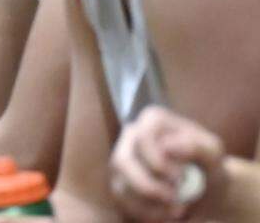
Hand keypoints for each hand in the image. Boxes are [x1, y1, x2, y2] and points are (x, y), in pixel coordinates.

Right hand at [110, 105, 224, 221]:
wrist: (206, 188)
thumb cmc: (208, 165)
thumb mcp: (213, 153)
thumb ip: (197, 145)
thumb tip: (167, 146)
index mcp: (153, 120)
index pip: (142, 136)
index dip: (157, 160)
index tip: (180, 178)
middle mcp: (131, 136)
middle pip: (122, 161)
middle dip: (148, 186)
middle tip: (175, 198)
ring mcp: (122, 159)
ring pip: (120, 184)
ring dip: (149, 203)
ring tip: (177, 211)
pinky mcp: (120, 182)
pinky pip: (124, 202)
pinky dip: (146, 213)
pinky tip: (166, 215)